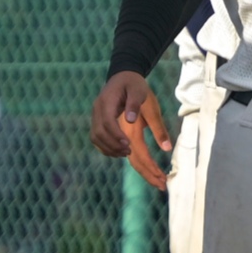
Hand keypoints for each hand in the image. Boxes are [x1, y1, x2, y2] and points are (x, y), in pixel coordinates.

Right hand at [90, 72, 170, 188]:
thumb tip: (154, 137)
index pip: (108, 125)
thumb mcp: (143, 94)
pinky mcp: (100, 124)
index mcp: (108, 104)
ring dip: (115, 153)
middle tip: (152, 176)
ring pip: (99, 142)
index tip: (129, 149)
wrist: (123, 76)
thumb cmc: (135, 85)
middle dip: (122, 155)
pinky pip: (99, 141)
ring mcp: (97, 119)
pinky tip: (124, 155)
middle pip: (102, 138)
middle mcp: (99, 113)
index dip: (117, 139)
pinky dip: (110, 151)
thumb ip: (144, 114)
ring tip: (140, 163)